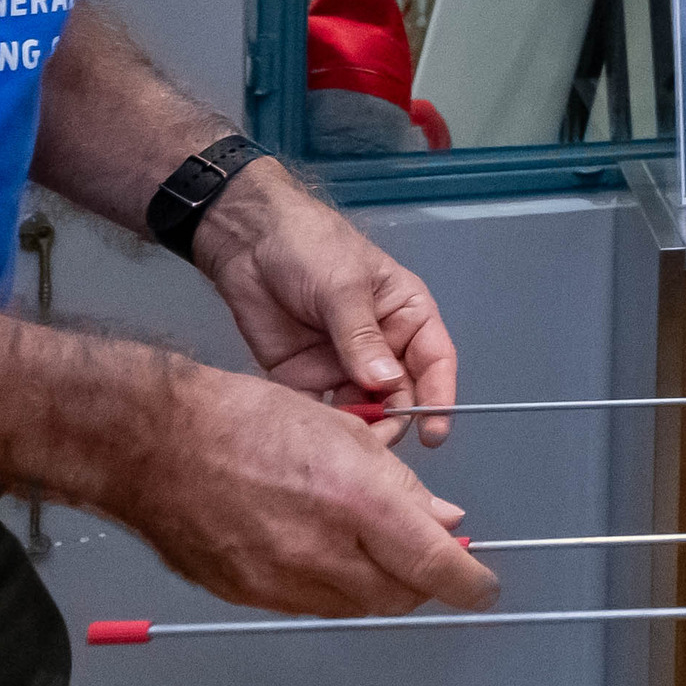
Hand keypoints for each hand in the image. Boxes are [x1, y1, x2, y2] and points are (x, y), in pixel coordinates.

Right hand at [105, 359, 499, 618]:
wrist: (155, 444)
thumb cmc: (245, 420)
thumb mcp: (343, 434)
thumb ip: (400, 487)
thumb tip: (445, 522)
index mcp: (355, 501)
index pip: (434, 566)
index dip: (468, 583)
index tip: (482, 586)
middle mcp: (322, 552)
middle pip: (399, 596)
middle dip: (423, 583)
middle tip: (427, 556)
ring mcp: (282, 582)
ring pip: (356, 606)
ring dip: (377, 585)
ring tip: (366, 544)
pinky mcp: (249, 596)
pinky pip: (310, 605)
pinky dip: (331, 586)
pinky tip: (320, 550)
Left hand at [194, 162, 460, 448]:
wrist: (246, 242)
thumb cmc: (310, 247)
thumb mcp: (343, 287)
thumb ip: (362, 337)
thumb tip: (387, 384)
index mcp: (406, 316)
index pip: (434, 361)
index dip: (439, 396)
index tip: (433, 429)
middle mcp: (382, 347)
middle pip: (402, 394)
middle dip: (396, 418)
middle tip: (380, 440)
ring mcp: (343, 366)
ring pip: (365, 409)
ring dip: (361, 428)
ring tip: (348, 443)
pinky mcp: (306, 379)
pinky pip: (322, 411)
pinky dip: (323, 428)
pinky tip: (318, 438)